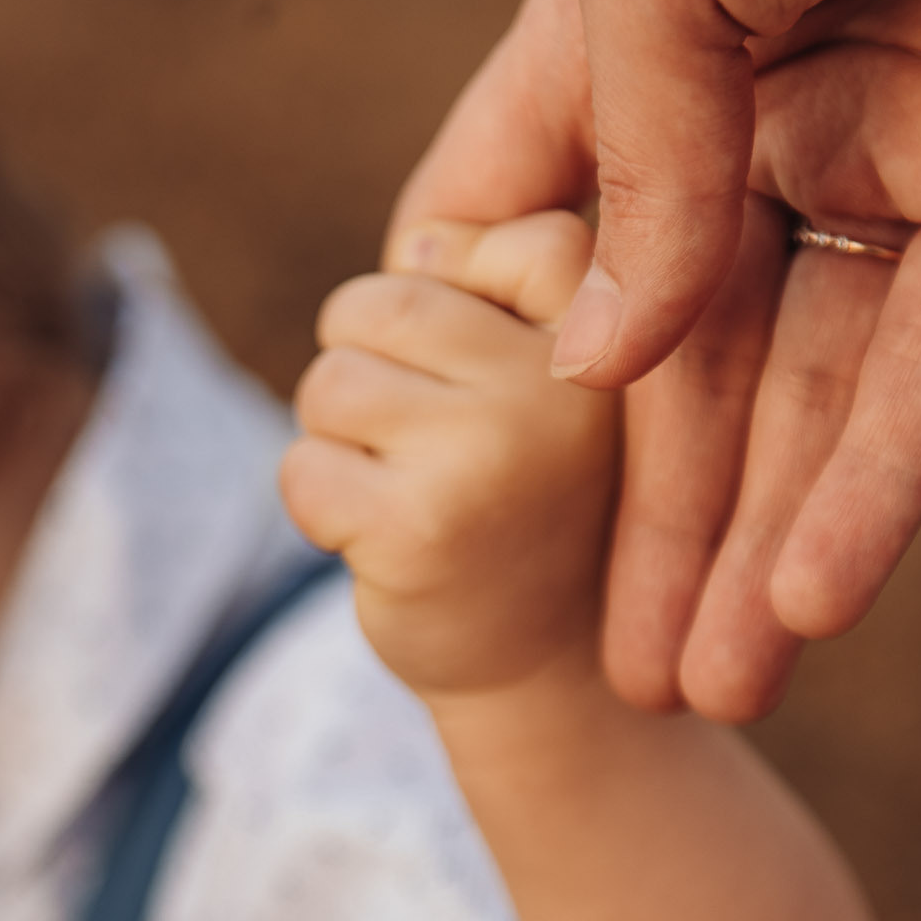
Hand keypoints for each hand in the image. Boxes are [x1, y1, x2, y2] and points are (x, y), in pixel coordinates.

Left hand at [282, 212, 617, 699]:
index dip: (462, 288)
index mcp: (618, 338)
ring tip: (411, 492)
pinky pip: (302, 468)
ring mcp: (492, 455)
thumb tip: (413, 246)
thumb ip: (501, 294)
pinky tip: (387, 545)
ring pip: (330, 381)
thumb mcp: (554, 382)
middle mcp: (569, 386)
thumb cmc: (533, 502)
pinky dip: (319, 505)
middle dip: (369, 367)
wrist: (550, 679)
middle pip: (381, 303)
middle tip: (426, 445)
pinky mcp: (417, 526)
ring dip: (339, 440)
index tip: (487, 371)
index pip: (509, 241)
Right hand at [396, 0, 920, 718]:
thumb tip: (589, 370)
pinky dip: (877, 481)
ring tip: (707, 689)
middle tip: (615, 676)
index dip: (473, 365)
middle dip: (644, 523)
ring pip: (796, 393)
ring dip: (752, 543)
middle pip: (669, 366)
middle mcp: (734, 124)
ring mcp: (867, 165)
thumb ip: (629, 172)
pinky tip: (813, 603)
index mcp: (617, 54)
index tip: (433, 494)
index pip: (514, 238)